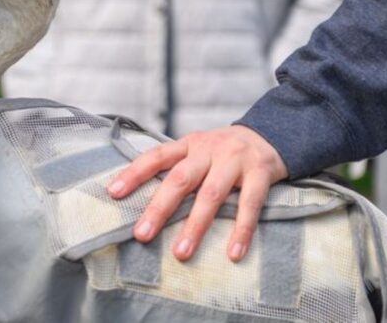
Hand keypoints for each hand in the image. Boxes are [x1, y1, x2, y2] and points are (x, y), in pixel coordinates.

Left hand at [108, 125, 288, 261]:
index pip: (156, 156)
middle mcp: (209, 149)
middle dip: (159, 208)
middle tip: (142, 235)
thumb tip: (144, 202)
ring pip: (211, 194)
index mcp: (189, 144)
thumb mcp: (199, 150)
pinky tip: (233, 253)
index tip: (113, 192)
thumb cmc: (225, 152)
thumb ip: (178, 169)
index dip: (134, 173)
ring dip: (195, 226)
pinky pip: (250, 204)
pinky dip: (241, 230)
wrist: (273, 133)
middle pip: (180, 179)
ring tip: (181, 253)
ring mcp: (235, 160)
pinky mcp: (261, 173)